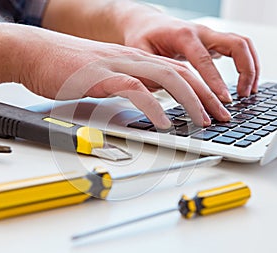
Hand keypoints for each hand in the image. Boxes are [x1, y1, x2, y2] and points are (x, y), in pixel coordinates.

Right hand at [10, 24, 230, 128]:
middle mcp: (132, 60)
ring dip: (189, 100)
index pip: (180, 71)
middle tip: (222, 116)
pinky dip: (153, 106)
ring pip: (166, 78)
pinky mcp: (100, 77)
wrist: (35, 53)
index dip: (202, 89)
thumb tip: (147, 102)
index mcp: (135, 60)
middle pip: (182, 73)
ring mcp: (118, 65)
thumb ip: (129, 86)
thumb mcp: (107, 77)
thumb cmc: (68, 67)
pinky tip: (164, 122)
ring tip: (203, 121)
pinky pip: (134, 90)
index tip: (214, 107)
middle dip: (207, 95)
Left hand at [122, 12, 259, 99]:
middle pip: (236, 45)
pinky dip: (246, 64)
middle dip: (246, 70)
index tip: (223, 99)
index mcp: (182, 36)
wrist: (147, 23)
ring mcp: (209, 35)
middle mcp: (201, 32)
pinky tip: (244, 83)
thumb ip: (150, 71)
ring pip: (242, 44)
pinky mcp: (212, 42)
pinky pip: (237, 49)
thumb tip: (162, 93)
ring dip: (251, 67)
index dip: (215, 81)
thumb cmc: (143, 37)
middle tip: (243, 96)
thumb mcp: (139, 53)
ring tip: (248, 92)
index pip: (204, 60)